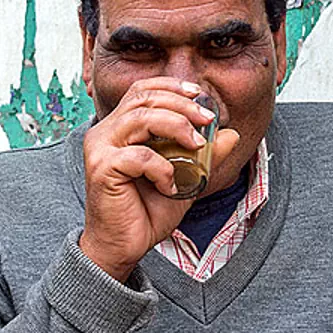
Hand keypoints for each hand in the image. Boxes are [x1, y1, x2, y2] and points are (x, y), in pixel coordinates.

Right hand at [79, 78, 239, 281]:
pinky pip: (139, 157)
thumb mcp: (185, 178)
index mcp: (119, 127)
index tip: (199, 94)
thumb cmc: (146, 211)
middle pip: (144, 98)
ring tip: (196, 145)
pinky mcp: (101, 168)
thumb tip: (232, 134)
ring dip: (176, 127)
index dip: (171, 86)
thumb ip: (205, 157)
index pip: (142, 90)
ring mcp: (100, 148)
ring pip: (141, 118)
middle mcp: (104, 132)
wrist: (124, 246)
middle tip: (207, 120)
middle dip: (181, 105)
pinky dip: (163, 168)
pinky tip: (170, 185)